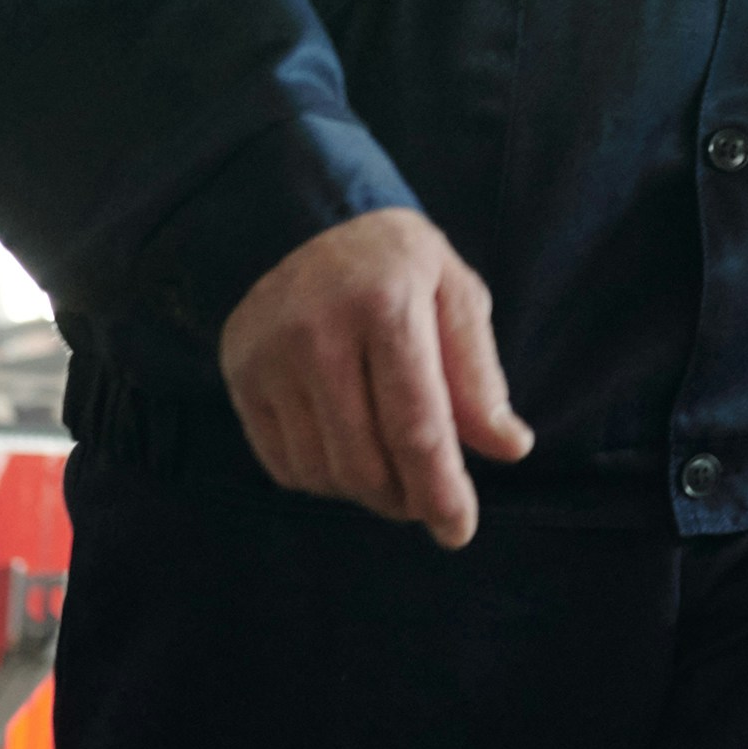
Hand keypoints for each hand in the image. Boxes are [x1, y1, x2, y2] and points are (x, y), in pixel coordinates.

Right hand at [216, 208, 530, 545]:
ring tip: (394, 472)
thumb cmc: (398, 264)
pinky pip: (284, 465)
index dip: (440, 490)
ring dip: (366, 493)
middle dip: (405, 499)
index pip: (415, 425)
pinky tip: (348, 451)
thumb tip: (509, 448)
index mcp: (385, 304)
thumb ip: (480, 376)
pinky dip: (324, 478)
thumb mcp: (456, 295)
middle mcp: (317, 332)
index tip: (458, 530)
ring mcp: (268, 356)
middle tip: (429, 500)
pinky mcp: (238, 376)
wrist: (305, 218)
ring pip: (322, 472)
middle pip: (365, 461)